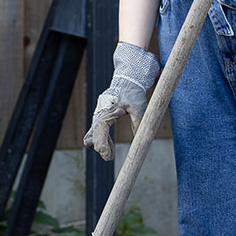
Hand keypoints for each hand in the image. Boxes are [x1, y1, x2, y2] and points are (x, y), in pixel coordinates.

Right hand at [83, 41, 160, 159]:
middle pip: (96, 131)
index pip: (101, 128)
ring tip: (108, 155)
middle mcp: (101, 111)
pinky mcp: (103, 113)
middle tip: (108, 157)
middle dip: (101, 145)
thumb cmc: (133, 92)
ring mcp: (100, 112)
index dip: (102, 142)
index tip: (106, 155)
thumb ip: (138, 122)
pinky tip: (101, 147)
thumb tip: (140, 138)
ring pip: (95, 130)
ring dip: (101, 142)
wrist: (127, 78)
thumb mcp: (139, 106)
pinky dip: (100, 137)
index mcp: (109, 109)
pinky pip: (98, 127)